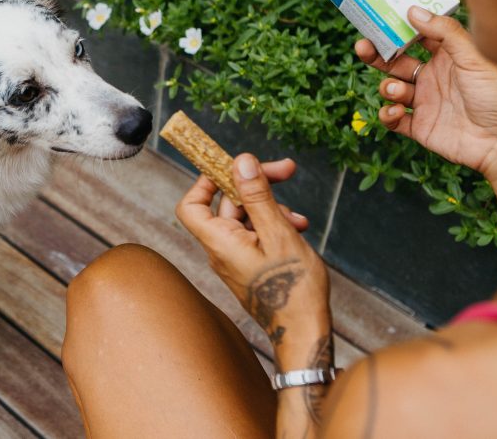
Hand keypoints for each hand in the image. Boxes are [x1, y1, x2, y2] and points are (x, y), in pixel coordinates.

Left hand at [176, 153, 330, 364]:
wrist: (304, 333)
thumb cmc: (292, 288)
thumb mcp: (278, 233)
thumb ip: (257, 196)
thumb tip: (241, 162)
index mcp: (218, 241)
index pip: (191, 205)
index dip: (206, 181)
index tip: (233, 166)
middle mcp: (221, 249)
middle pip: (227, 203)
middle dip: (256, 185)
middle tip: (286, 170)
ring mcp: (235, 257)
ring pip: (246, 218)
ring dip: (272, 207)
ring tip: (300, 217)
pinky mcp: (250, 264)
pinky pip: (256, 234)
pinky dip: (275, 225)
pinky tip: (299, 228)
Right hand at [356, 6, 496, 177]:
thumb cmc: (496, 97)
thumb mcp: (474, 58)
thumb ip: (445, 33)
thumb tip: (413, 11)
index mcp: (447, 59)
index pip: (417, 38)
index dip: (399, 29)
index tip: (381, 18)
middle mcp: (433, 78)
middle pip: (396, 63)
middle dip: (377, 55)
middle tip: (363, 46)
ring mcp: (424, 103)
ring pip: (392, 89)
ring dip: (387, 87)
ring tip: (395, 90)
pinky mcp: (419, 127)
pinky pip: (393, 119)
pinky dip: (388, 114)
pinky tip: (397, 111)